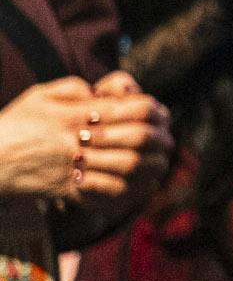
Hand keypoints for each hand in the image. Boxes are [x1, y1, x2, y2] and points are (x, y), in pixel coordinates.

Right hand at [0, 76, 170, 204]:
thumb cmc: (13, 125)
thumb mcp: (39, 96)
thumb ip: (72, 88)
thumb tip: (99, 90)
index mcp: (76, 113)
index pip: (131, 108)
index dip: (153, 111)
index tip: (161, 114)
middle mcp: (77, 138)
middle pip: (135, 138)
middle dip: (158, 141)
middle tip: (169, 143)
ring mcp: (72, 165)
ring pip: (126, 167)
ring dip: (150, 167)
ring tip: (160, 166)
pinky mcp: (65, 188)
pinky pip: (104, 192)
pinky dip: (127, 191)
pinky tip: (138, 189)